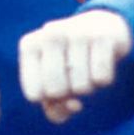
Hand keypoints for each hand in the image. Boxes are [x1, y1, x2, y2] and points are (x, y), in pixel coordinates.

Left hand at [18, 11, 132, 123]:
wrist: (102, 26)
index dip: (50, 100)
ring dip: (88, 87)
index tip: (56, 87)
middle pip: (56, 91)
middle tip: (73, 78)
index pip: (34, 94)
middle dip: (69, 95)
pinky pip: (102, 79)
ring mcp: (77, 32)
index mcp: (29, 45)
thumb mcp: (53, 82)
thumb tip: (73, 106)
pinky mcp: (103, 37)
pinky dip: (104, 81)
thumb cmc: (70, 61)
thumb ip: (54, 108)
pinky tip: (101, 63)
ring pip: (81, 87)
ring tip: (87, 70)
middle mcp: (49, 34)